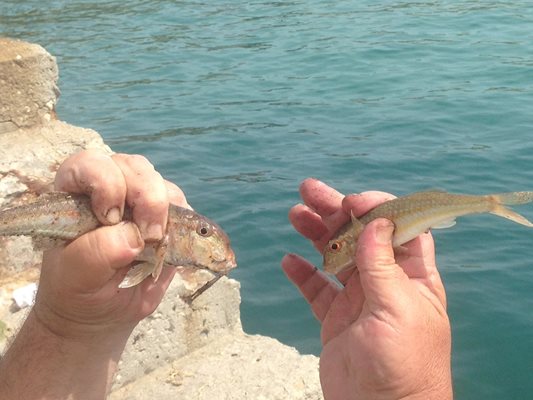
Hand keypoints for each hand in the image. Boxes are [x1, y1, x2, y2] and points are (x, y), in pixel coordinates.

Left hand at [34, 149, 189, 338]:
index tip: (111, 218)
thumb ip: (94, 254)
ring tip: (157, 243)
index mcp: (76, 195)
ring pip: (162, 185)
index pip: (90, 165)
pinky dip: (184, 224)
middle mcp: (110, 189)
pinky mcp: (166, 219)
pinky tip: (170, 245)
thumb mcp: (74, 278)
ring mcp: (140, 203)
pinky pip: (182, 208)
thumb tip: (134, 237)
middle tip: (149, 235)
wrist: (99, 310)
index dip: (106, 182)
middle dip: (147, 197)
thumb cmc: (76, 289)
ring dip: (166, 211)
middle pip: (135, 169)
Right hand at [282, 178, 451, 399]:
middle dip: (336, 211)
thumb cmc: (404, 364)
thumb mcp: (398, 309)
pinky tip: (289, 261)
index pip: (398, 228)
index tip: (352, 201)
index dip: (377, 209)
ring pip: (335, 256)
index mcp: (411, 276)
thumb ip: (383, 265)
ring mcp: (358, 299)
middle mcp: (384, 281)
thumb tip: (375, 222)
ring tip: (295, 213)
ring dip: (316, 234)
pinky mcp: (335, 318)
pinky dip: (302, 273)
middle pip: (359, 235)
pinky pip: (317, 289)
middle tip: (308, 190)